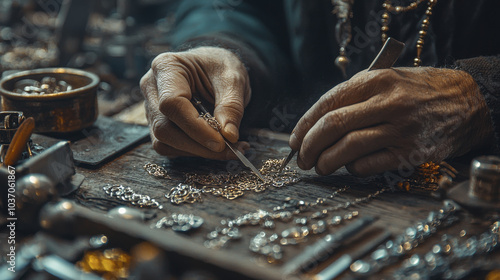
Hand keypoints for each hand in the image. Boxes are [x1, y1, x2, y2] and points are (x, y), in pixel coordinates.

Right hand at [140, 47, 250, 158]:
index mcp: (166, 67)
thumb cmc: (220, 68)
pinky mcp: (158, 125)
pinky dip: (194, 152)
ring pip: (165, 141)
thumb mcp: (233, 79)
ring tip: (230, 148)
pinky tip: (215, 148)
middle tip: (230, 149)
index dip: (195, 127)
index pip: (171, 103)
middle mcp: (152, 88)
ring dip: (198, 151)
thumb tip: (229, 136)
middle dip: (198, 145)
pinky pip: (169, 147)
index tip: (221, 141)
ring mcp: (152, 108)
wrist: (215, 70)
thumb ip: (232, 105)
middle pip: (164, 127)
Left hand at [289, 67, 492, 175]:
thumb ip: (353, 95)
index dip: (304, 124)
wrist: (467, 103)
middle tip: (301, 159)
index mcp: (375, 80)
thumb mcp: (387, 79)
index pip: (328, 102)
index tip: (294, 140)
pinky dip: (353, 168)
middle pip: (333, 125)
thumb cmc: (417, 91)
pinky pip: (369, 165)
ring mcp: (400, 128)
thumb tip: (314, 124)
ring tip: (319, 167)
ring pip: (348, 147)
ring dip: (326, 161)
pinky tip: (350, 167)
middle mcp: (387, 102)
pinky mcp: (410, 152)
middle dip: (309, 145)